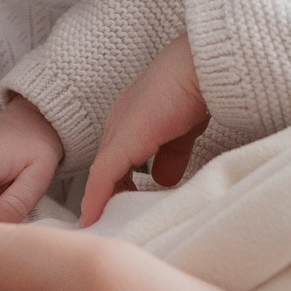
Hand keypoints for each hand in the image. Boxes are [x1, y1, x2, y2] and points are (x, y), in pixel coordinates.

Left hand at [79, 34, 208, 225]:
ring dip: (103, 199)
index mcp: (134, 116)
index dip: (119, 180)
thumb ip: (173, 153)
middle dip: (110, 194)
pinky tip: (91, 220)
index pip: (120, 155)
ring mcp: (119, 130)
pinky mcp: (122, 141)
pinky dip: (96, 199)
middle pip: (108, 166)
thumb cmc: (197, 88)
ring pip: (103, 173)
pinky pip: (103, 177)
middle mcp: (120, 122)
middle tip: (111, 220)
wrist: (199, 66)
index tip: (121, 204)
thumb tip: (164, 179)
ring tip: (100, 224)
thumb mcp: (184, 129)